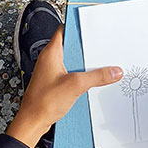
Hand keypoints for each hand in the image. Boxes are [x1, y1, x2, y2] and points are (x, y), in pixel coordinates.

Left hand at [6, 26, 122, 147]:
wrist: (32, 122)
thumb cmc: (43, 102)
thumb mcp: (75, 85)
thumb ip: (97, 77)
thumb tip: (114, 71)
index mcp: (51, 53)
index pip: (63, 30)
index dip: (77, 26)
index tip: (91, 25)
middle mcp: (50, 60)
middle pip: (71, 47)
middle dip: (86, 48)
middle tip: (101, 47)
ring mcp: (52, 72)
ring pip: (72, 62)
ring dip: (85, 64)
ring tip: (100, 65)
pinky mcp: (54, 84)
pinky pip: (71, 74)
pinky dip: (81, 76)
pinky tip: (91, 81)